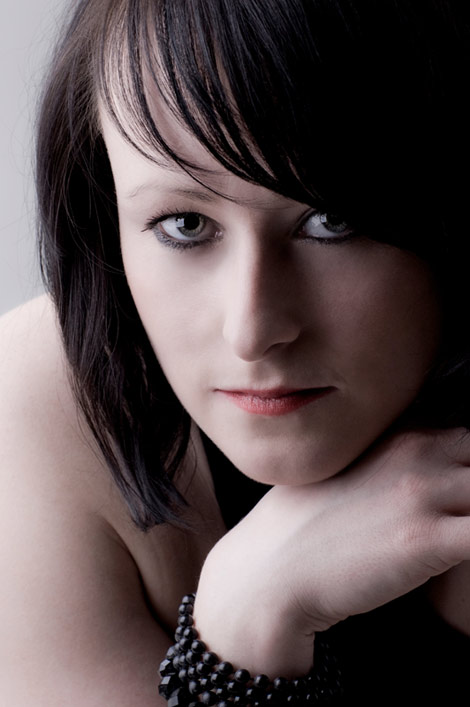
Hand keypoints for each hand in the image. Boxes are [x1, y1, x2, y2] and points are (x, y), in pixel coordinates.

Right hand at [194, 428, 469, 676]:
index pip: (468, 441)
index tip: (456, 503)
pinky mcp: (429, 538)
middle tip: (457, 523)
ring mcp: (424, 493)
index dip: (468, 473)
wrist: (272, 566)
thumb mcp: (349, 471)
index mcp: (401, 436)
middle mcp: (418, 453)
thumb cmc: (306, 526)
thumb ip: (393, 463)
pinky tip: (458, 560)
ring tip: (456, 542)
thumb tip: (421, 483)